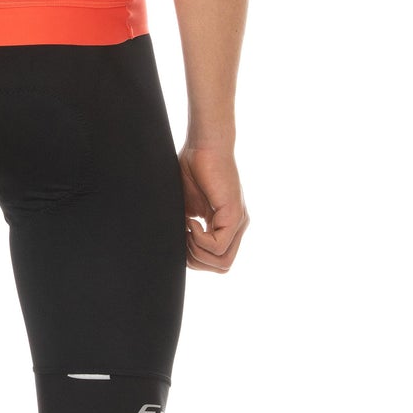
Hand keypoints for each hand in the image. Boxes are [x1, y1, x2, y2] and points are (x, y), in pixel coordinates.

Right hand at [179, 139, 247, 272]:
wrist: (202, 145)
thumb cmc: (191, 169)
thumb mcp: (185, 208)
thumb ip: (186, 230)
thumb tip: (175, 248)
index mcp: (226, 227)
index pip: (216, 262)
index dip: (195, 258)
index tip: (180, 236)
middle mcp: (236, 227)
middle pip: (222, 267)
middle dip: (196, 260)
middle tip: (182, 237)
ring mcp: (238, 223)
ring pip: (223, 263)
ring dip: (197, 252)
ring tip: (187, 229)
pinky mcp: (234, 215)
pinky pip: (217, 245)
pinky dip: (198, 239)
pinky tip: (191, 221)